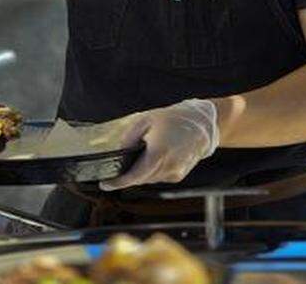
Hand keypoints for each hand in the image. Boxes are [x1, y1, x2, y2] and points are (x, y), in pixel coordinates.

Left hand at [98, 99, 218, 190]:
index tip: (105, 184)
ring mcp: (174, 173)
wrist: (201, 126)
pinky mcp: (178, 176)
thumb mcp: (146, 120)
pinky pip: (158, 177)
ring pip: (148, 179)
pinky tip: (153, 158)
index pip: (134, 176)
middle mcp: (168, 167)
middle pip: (139, 179)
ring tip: (141, 156)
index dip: (117, 183)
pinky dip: (151, 171)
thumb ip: (129, 137)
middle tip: (118, 169)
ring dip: (140, 173)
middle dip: (127, 176)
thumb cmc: (173, 120)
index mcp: (159, 153)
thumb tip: (120, 151)